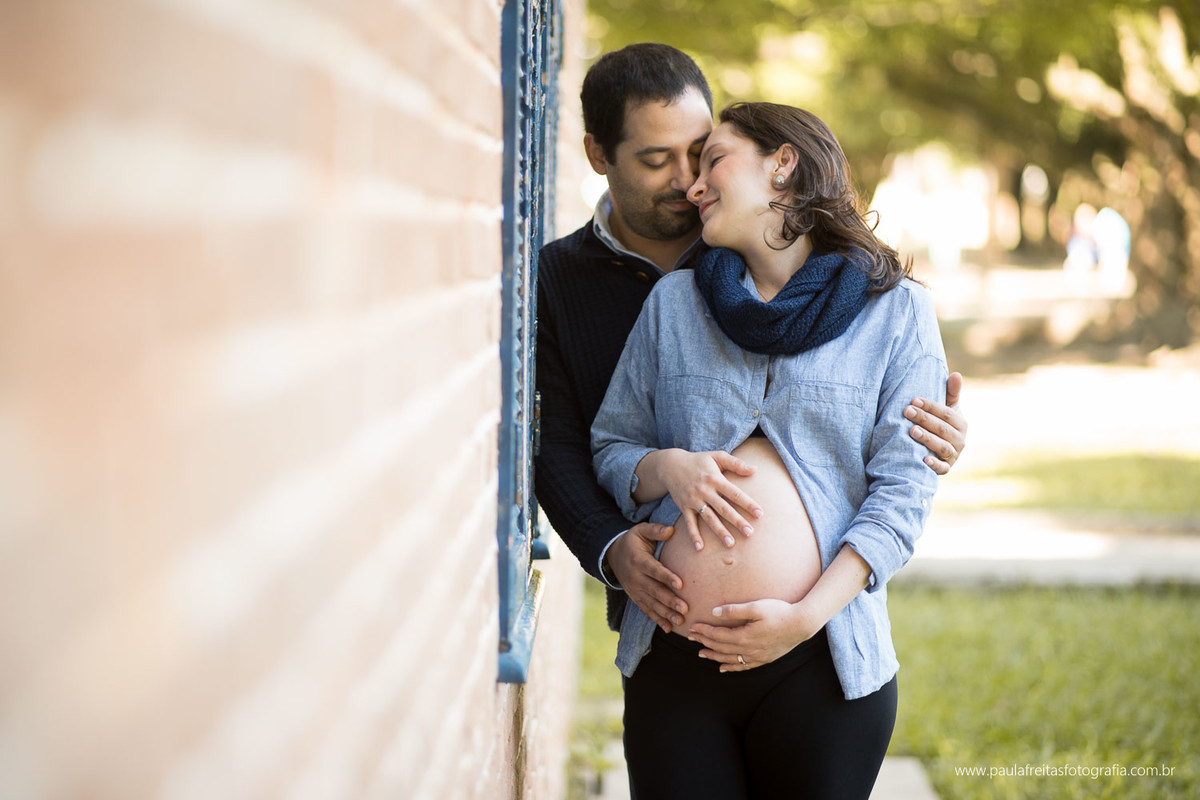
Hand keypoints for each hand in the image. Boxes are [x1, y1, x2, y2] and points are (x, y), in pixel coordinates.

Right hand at [607, 522, 687, 632]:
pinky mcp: (636, 598)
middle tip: (685, 608)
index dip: (666, 577)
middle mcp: (635, 577)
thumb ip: (656, 530)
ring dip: (666, 613)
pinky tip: (668, 628)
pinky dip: (657, 620)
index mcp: (638, 560)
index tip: (681, 584)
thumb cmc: (633, 541)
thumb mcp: (641, 530)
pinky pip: (646, 610)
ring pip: (651, 604)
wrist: (613, 555)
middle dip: (670, 600)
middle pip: (654, 591)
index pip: (654, 570)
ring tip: (680, 621)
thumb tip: (671, 530)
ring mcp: (635, 590)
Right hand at [640, 449, 762, 550]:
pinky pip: (689, 523)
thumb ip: (736, 463)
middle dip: (737, 521)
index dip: (747, 503)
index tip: (760, 514)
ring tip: (731, 544)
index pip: (734, 493)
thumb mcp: (716, 456)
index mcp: (715, 478)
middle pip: (723, 509)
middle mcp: (705, 491)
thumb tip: (755, 470)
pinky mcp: (684, 507)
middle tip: (750, 533)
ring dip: (720, 531)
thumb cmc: (698, 461)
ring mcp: (693, 500)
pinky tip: (700, 548)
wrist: (670, 465)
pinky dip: (694, 535)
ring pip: (709, 518)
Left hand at [687, 599, 817, 672]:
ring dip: (714, 656)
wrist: (801, 625)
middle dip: (704, 642)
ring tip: (701, 653)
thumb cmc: (780, 612)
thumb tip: (714, 612)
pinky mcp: (764, 659)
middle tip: (690, 638)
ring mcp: (756, 657)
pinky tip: (723, 668)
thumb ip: (734, 610)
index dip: (703, 632)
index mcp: (744, 636)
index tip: (692, 627)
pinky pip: (743, 667)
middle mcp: (748, 650)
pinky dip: (731, 667)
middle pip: (720, 647)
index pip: (717, 635)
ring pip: (729, 659)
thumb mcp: (756, 607)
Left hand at [906, 371, 966, 474]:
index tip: (914, 399)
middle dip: (924, 419)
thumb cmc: (940, 424)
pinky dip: (934, 465)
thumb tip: (956, 374)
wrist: (938, 451)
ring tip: (912, 431)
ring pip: (942, 447)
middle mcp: (960, 440)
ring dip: (927, 439)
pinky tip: (923, 459)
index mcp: (961, 424)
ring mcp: (953, 456)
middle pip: (942, 429)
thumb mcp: (947, 409)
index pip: (947, 414)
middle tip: (907, 411)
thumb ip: (951, 393)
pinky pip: (942, 468)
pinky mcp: (946, 469)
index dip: (931, 406)